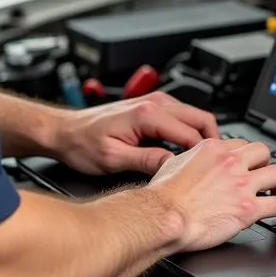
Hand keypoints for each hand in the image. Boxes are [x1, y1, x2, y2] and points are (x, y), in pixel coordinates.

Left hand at [50, 92, 219, 176]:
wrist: (64, 131)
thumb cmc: (82, 143)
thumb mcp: (113, 159)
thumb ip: (147, 161)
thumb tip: (174, 167)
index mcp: (147, 114)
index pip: (191, 135)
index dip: (202, 157)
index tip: (207, 175)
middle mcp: (154, 103)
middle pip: (201, 119)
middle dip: (211, 143)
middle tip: (211, 168)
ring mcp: (155, 102)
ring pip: (194, 117)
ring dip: (200, 137)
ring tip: (199, 163)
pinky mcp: (151, 107)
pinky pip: (181, 117)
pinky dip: (189, 133)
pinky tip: (183, 153)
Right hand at [147, 138, 275, 252]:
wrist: (164, 216)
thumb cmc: (163, 195)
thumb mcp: (174, 164)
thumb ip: (190, 159)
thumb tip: (192, 162)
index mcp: (214, 150)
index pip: (241, 145)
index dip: (245, 156)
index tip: (246, 165)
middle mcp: (231, 163)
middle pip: (263, 152)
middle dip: (265, 163)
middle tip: (262, 175)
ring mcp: (242, 185)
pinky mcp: (248, 209)